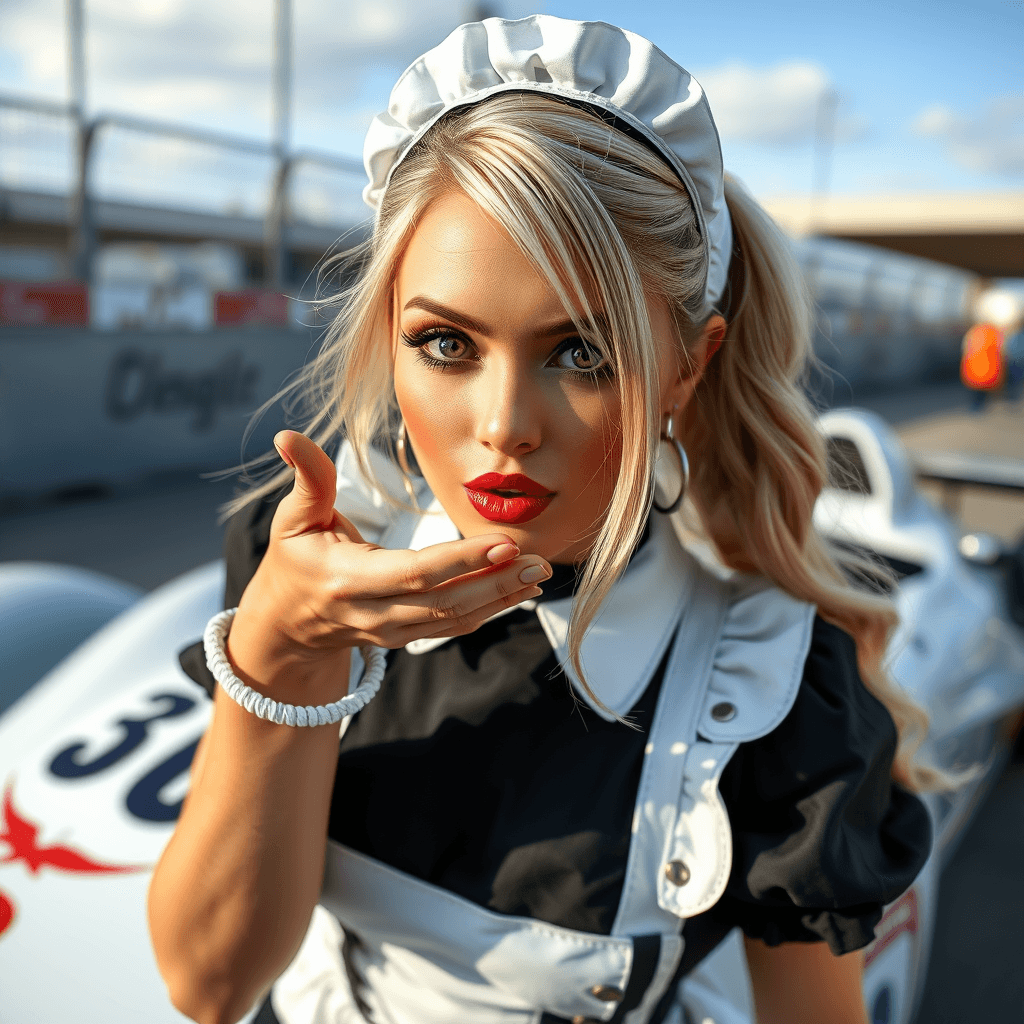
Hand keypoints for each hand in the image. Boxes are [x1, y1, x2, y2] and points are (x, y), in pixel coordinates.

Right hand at [226, 431, 550, 701]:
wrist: (287, 622)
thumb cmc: (294, 560)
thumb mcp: (292, 518)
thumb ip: (306, 477)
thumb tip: (288, 435)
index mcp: (347, 580)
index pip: (413, 573)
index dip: (461, 560)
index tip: (503, 541)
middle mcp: (372, 613)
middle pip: (443, 604)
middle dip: (495, 583)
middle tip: (537, 560)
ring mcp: (391, 632)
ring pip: (454, 620)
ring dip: (501, 598)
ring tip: (539, 573)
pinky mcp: (407, 638)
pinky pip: (454, 626)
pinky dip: (491, 609)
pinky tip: (521, 589)